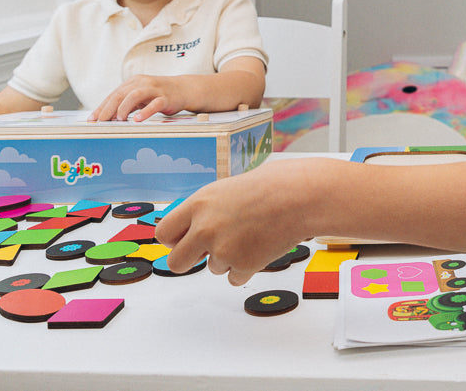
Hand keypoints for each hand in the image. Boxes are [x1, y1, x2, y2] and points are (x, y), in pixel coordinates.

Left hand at [89, 75, 187, 122]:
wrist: (183, 89)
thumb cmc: (159, 94)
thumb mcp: (140, 97)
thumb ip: (126, 104)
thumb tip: (107, 117)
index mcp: (133, 83)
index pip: (113, 95)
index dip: (102, 107)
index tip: (92, 119)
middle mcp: (142, 83)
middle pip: (121, 94)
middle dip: (108, 108)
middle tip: (101, 122)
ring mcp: (154, 89)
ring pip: (135, 95)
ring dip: (124, 108)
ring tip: (118, 119)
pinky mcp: (166, 97)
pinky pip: (155, 104)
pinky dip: (146, 111)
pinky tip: (138, 119)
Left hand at [156, 159, 313, 285]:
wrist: (301, 196)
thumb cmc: (271, 186)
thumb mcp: (227, 189)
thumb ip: (206, 211)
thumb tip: (193, 229)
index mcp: (198, 204)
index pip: (164, 233)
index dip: (174, 239)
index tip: (184, 240)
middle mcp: (204, 228)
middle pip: (176, 262)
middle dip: (189, 261)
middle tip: (206, 254)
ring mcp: (223, 249)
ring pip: (213, 268)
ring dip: (228, 258)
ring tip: (252, 234)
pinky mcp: (243, 266)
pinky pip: (234, 278)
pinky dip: (246, 268)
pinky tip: (261, 246)